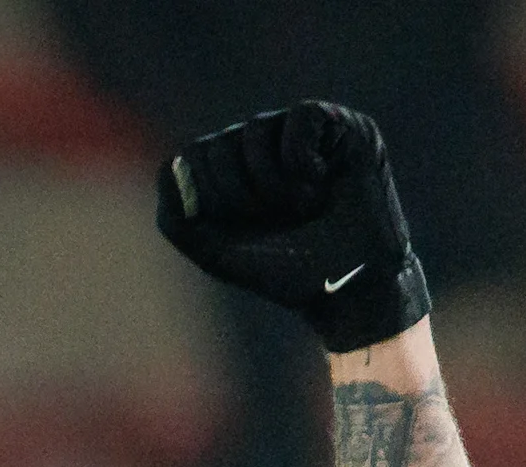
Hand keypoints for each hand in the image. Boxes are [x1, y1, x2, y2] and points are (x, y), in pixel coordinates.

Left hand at [154, 101, 431, 353]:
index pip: (188, 159)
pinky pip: (300, 117)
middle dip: (241, 197)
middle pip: (217, 146)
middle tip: (277, 221)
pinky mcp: (339, 123)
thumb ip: (177, 218)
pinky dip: (303, 161)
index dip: (212, 199)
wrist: (349, 290)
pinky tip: (322, 183)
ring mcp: (296, 129)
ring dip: (274, 186)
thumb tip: (175, 165)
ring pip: (255, 131)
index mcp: (227, 167)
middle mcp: (258, 142)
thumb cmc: (286, 270)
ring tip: (304, 208)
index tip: (243, 228)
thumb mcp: (217, 254)